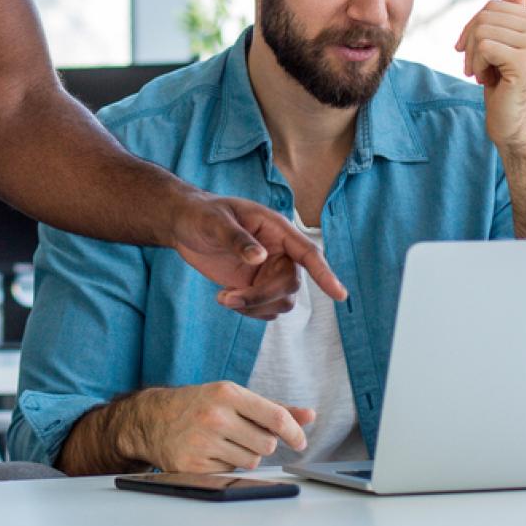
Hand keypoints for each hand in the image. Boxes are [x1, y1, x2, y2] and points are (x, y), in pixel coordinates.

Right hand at [129, 382, 315, 471]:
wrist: (153, 419)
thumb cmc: (200, 405)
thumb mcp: (233, 397)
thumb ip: (273, 407)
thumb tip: (309, 416)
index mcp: (227, 393)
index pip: (275, 416)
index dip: (294, 432)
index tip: (300, 441)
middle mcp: (215, 416)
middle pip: (266, 445)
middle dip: (261, 443)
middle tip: (243, 434)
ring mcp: (202, 442)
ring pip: (251, 462)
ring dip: (244, 456)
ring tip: (223, 442)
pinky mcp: (193, 465)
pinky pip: (230, 473)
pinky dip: (225, 466)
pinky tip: (210, 452)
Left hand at [170, 193, 345, 318]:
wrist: (185, 225)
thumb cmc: (202, 214)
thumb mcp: (216, 222)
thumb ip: (237, 238)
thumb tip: (260, 257)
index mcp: (277, 229)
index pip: (308, 253)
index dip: (325, 274)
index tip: (340, 296)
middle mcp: (279, 252)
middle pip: (291, 285)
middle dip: (262, 297)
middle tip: (227, 298)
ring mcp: (269, 271)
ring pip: (282, 301)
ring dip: (255, 308)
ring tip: (223, 298)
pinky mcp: (256, 286)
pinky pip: (267, 308)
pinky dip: (249, 311)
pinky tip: (226, 298)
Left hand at [454, 0, 525, 150]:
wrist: (513, 124)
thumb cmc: (504, 84)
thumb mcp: (503, 43)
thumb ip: (511, 11)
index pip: (492, 5)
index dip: (475, 29)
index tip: (483, 55)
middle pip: (485, 15)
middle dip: (472, 43)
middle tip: (482, 67)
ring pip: (481, 31)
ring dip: (473, 57)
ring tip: (486, 74)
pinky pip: (483, 47)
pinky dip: (476, 65)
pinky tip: (488, 81)